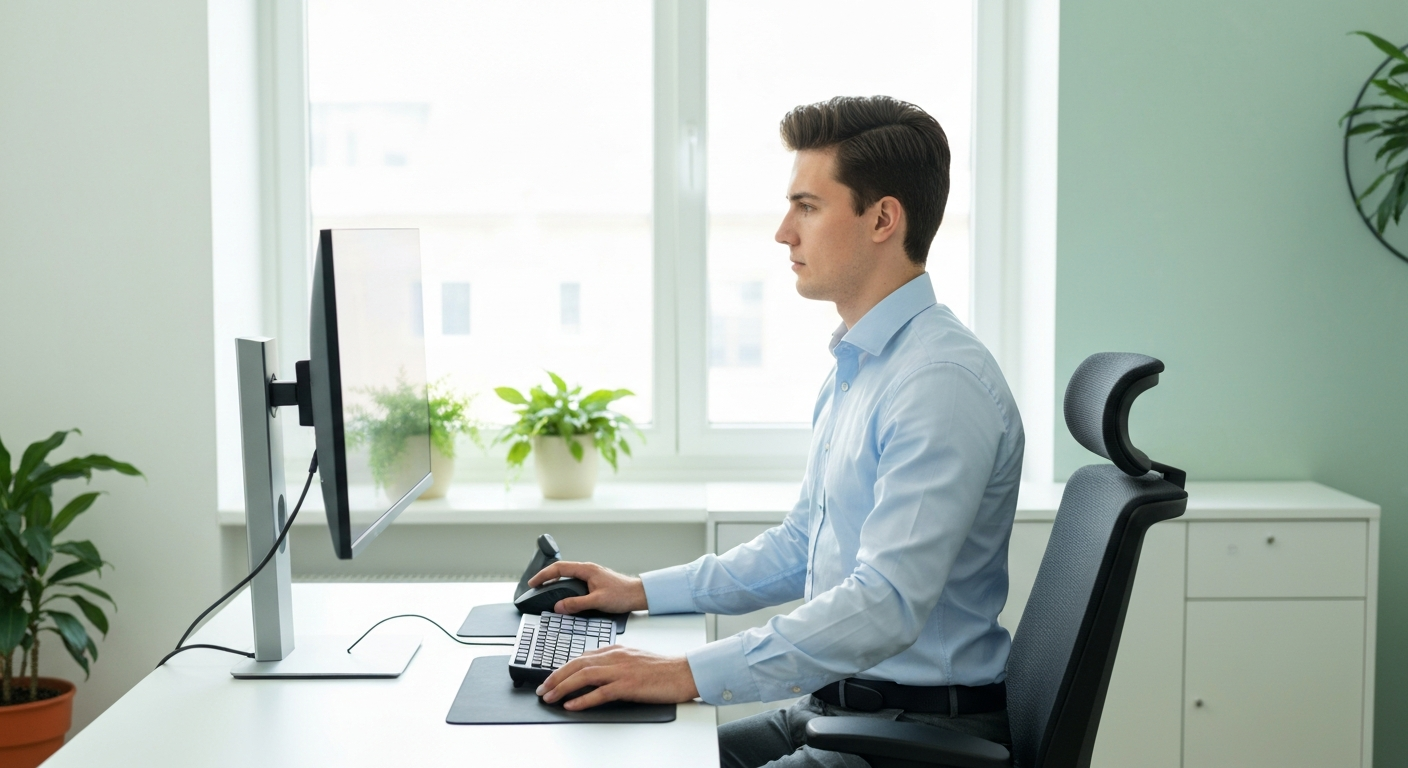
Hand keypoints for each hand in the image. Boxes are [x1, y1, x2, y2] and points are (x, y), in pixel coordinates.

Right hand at [528, 560, 647, 614]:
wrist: (638, 594)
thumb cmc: (622, 595)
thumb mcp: (597, 601)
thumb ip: (576, 604)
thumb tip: (558, 606)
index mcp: (587, 570)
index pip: (559, 568)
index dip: (544, 575)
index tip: (533, 583)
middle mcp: (588, 569)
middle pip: (561, 569)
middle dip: (546, 576)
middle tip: (535, 585)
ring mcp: (591, 574)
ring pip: (568, 574)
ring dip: (555, 580)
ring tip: (545, 588)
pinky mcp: (595, 580)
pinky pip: (574, 580)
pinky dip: (564, 584)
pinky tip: (563, 592)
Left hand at [536, 645, 698, 709]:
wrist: (682, 672)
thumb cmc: (660, 668)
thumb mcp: (632, 659)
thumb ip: (613, 662)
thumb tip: (593, 673)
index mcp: (615, 649)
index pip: (581, 656)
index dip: (562, 668)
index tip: (550, 678)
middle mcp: (615, 657)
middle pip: (577, 664)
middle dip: (555, 677)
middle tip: (542, 689)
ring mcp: (621, 671)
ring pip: (584, 676)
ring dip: (563, 687)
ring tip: (550, 697)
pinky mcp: (628, 686)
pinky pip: (600, 693)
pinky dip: (583, 699)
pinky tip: (571, 705)